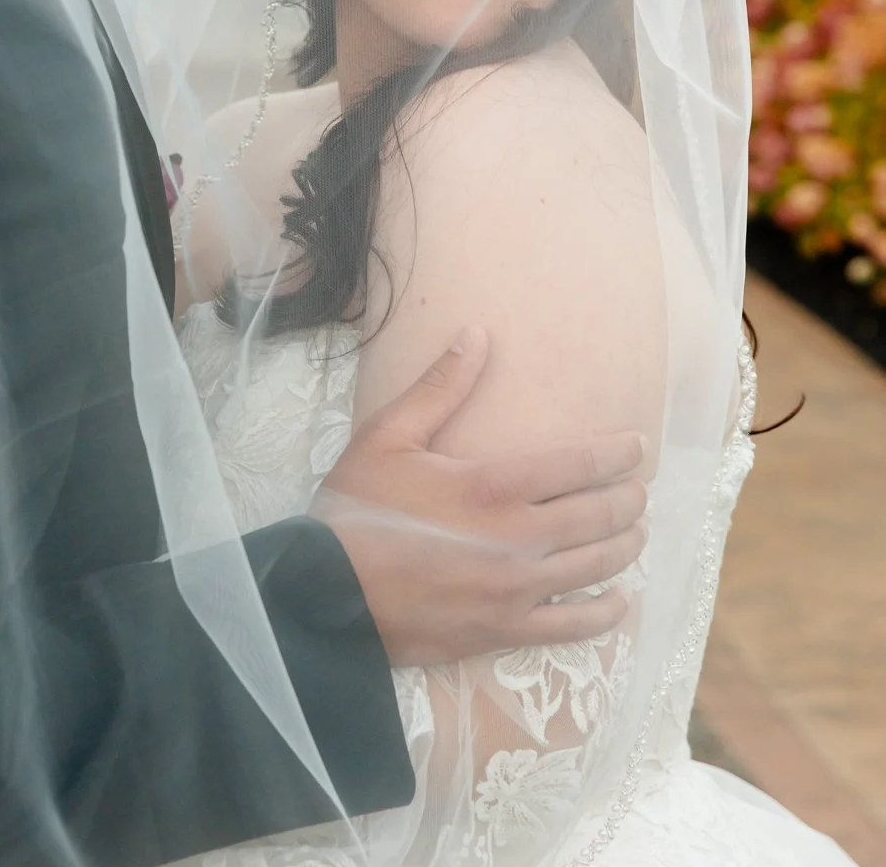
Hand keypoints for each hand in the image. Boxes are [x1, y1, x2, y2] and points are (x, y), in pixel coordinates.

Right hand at [312, 328, 647, 666]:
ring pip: (596, 566)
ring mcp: (516, 590)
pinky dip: (605, 613)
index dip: (617, 453)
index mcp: (494, 484)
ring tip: (636, 531)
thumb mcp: (389, 436)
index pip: (580, 464)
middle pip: (599, 515)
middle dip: (628, 499)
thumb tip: (478, 334)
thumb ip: (440, 387)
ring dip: (625, 545)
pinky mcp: (505, 631)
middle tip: (639, 489)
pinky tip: (620, 601)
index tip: (637, 446)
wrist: (327, 596)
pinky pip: (573, 626)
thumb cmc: (355, 510)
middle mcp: (518, 538)